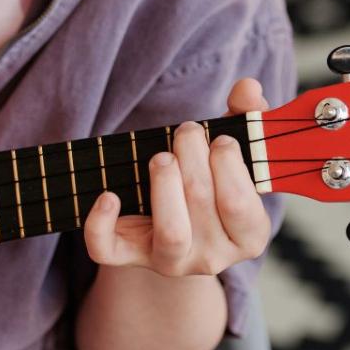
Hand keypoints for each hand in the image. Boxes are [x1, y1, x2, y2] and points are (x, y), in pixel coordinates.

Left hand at [83, 78, 269, 276]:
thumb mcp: (232, 152)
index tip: (220, 139)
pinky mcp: (129, 258)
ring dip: (164, 186)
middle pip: (203, 208)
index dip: (230, 168)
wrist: (174, 224)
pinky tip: (108, 196)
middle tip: (186, 131)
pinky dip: (101, 224)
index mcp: (248, 235)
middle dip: (193, 160)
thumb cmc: (211, 180)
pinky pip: (108, 251)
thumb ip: (246, 117)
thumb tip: (247, 87)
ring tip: (161, 157)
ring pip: (170, 234)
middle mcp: (213, 257)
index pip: (241, 207)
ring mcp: (171, 261)